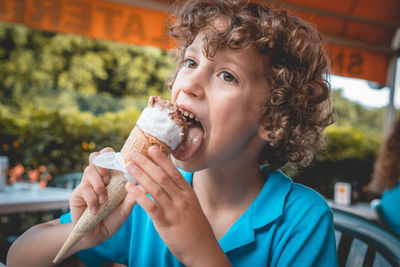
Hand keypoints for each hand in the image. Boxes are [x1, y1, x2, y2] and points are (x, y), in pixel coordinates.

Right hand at [69, 147, 136, 247]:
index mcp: (111, 175)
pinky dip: (92, 199)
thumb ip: (133, 196)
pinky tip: (96, 209)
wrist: (97, 235)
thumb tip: (146, 184)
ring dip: (98, 184)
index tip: (118, 162)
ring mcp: (87, 184)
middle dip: (103, 165)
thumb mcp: (126, 207)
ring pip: (89, 170)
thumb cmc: (113, 218)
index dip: (111, 154)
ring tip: (104, 199)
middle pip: (95, 156)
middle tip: (109, 179)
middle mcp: (98, 177)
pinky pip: (84, 188)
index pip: (108, 155)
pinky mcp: (77, 194)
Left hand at [125, 146, 229, 266]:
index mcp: (188, 193)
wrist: (202, 249)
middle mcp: (182, 199)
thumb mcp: (192, 207)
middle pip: (162, 176)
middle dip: (147, 163)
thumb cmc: (195, 228)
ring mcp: (175, 210)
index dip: (162, 159)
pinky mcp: (166, 222)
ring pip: (155, 188)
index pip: (174, 172)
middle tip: (133, 152)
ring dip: (140, 175)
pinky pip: (150, 206)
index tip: (152, 148)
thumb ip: (180, 196)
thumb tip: (167, 184)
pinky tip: (129, 188)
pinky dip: (139, 195)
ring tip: (129, 166)